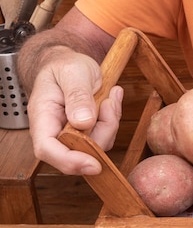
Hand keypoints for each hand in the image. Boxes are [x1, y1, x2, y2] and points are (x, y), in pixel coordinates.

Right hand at [27, 50, 123, 174]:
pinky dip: (114, 118)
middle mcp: (56, 131)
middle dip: (103, 131)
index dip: (69, 161)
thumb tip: (83, 122)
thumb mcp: (72, 72)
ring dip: (111, 122)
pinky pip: (107, 134)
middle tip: (108, 102)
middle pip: (79, 152)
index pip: (47, 149)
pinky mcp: (89, 132)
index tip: (93, 164)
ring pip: (98, 144)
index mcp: (43, 117)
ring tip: (109, 95)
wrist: (70, 63)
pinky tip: (111, 99)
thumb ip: (77, 95)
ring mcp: (73, 134)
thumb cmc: (66, 66)